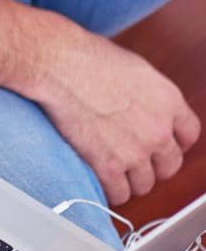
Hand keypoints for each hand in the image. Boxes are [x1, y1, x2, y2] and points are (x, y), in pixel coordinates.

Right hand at [26, 17, 200, 204]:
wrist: (61, 66)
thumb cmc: (88, 57)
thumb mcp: (134, 68)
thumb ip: (148, 94)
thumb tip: (144, 106)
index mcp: (168, 100)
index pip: (189, 134)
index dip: (176, 141)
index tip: (164, 143)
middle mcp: (158, 129)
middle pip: (170, 164)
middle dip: (155, 164)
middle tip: (137, 158)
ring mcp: (136, 151)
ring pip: (146, 184)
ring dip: (132, 179)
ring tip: (116, 168)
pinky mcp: (109, 166)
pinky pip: (120, 194)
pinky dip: (111, 189)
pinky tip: (101, 178)